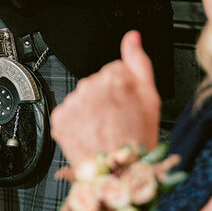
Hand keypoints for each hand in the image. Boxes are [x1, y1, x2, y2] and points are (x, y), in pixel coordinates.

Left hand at [51, 31, 160, 164]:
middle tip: (117, 121)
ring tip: (105, 131)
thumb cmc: (137, 139)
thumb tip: (132, 37)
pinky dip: (77, 124)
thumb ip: (138, 62)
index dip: (124, 89)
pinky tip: (90, 135)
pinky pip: (68, 114)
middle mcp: (90, 86)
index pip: (115, 70)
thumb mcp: (151, 97)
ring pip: (82, 99)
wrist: (118, 173)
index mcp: (114, 77)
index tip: (126, 104)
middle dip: (105, 99)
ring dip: (90, 111)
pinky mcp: (60, 118)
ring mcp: (73, 102)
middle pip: (97, 84)